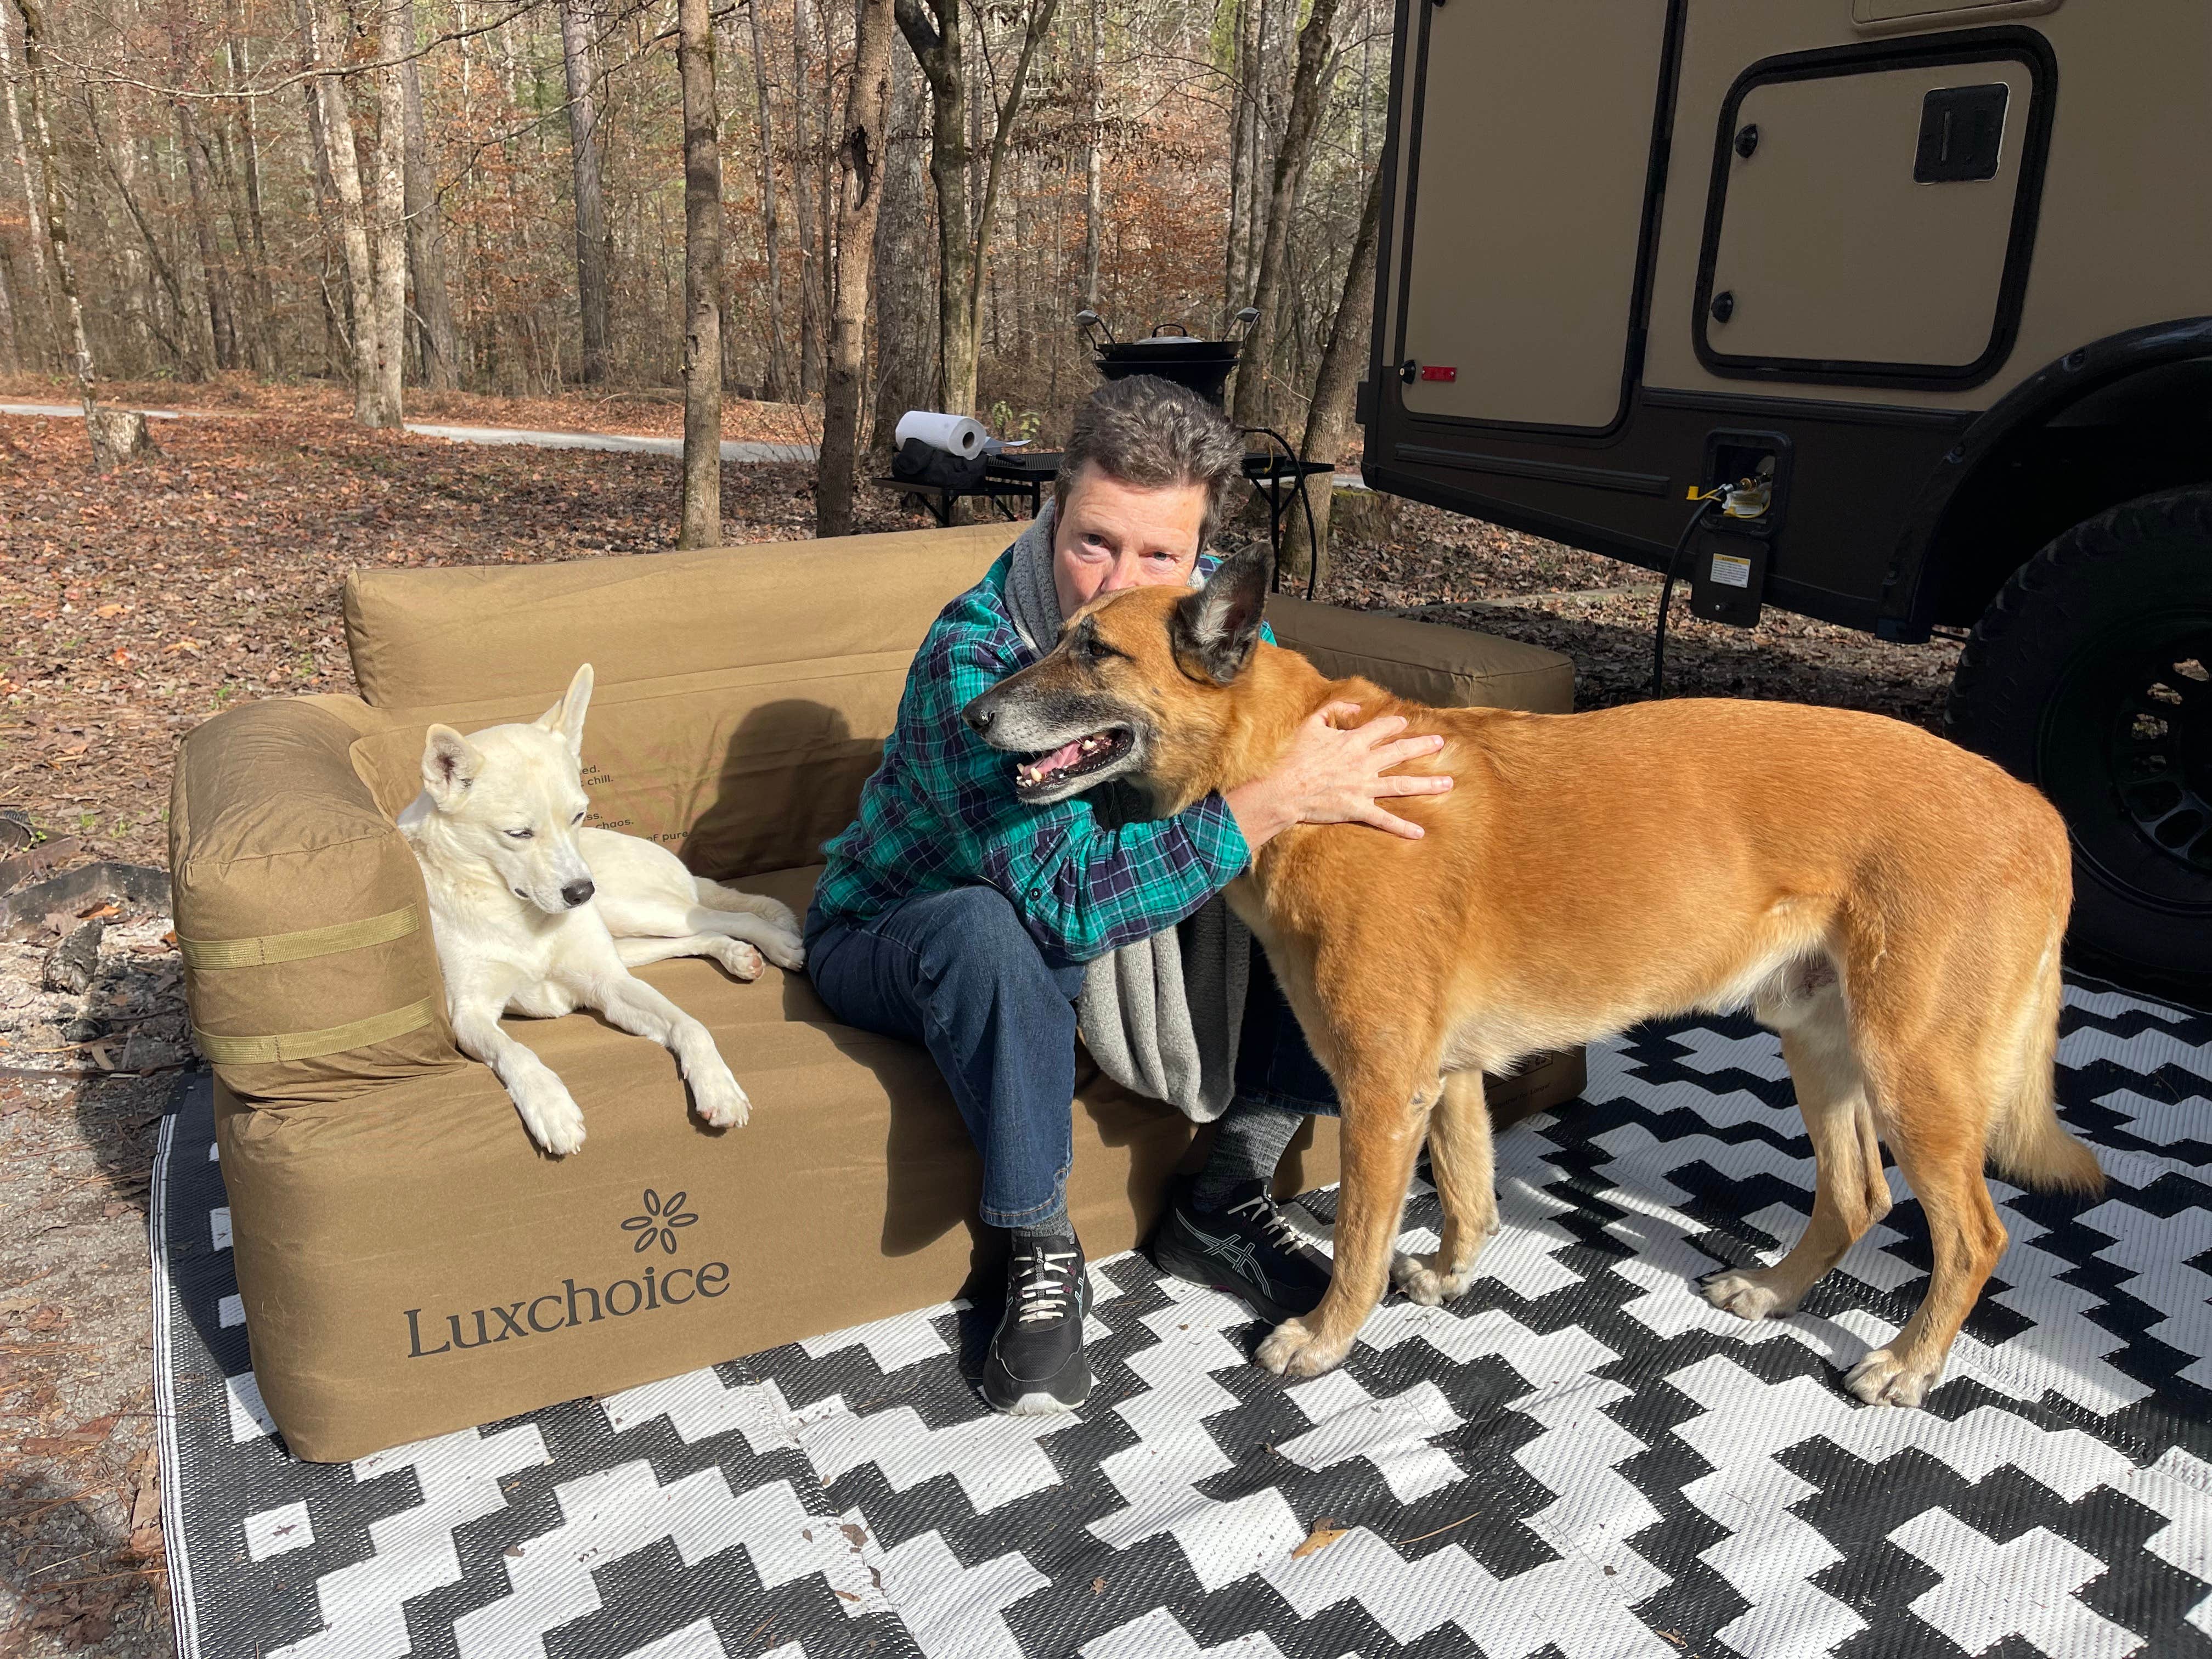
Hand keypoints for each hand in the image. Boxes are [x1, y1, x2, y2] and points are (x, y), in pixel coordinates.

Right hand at [1224, 702, 1452, 849]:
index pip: (1381, 728)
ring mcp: (1363, 787)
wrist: (1285, 790)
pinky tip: (1419, 833)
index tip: (1404, 723)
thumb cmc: (1294, 757)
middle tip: (1441, 744)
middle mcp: (1364, 762)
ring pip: (1402, 784)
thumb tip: (1356, 709)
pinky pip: (1384, 819)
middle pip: (1400, 752)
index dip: (1394, 724)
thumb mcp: (1311, 724)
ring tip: (1447, 784)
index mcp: (1353, 741)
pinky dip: (1402, 827)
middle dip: (1423, 747)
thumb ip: (1334, 710)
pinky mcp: (1358, 809)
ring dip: (1427, 784)